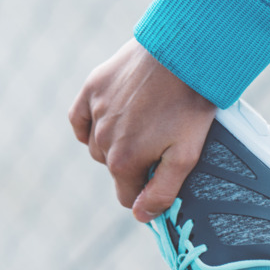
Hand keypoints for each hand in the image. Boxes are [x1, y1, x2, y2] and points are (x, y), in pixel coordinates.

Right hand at [68, 39, 215, 221]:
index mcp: (124, 160)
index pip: (127, 196)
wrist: (184, 52)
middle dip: (133, 168)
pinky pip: (79, 118)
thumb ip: (162, 191)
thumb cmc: (190, 106)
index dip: (145, 192)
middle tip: (161, 147)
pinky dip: (89, 127)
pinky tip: (106, 125)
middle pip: (113, 171)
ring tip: (143, 129)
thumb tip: (141, 217)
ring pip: (97, 146)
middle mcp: (103, 138)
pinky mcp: (93, 87)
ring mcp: (96, 111)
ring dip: (114, 146)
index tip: (162, 176)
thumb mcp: (186, 155)